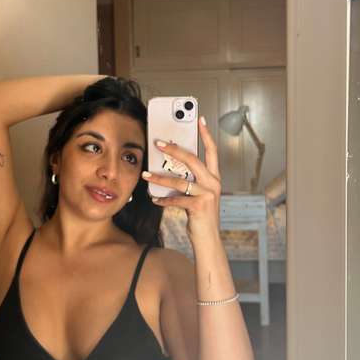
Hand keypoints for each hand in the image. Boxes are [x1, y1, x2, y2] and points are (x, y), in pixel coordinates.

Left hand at [141, 117, 221, 240]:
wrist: (208, 239)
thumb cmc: (201, 216)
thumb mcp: (198, 195)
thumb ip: (190, 181)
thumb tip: (169, 169)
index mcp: (214, 177)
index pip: (212, 151)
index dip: (206, 134)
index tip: (200, 119)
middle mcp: (213, 183)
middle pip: (193, 159)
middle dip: (174, 149)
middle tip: (158, 143)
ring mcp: (208, 194)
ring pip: (180, 180)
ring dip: (160, 177)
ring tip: (145, 174)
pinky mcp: (199, 206)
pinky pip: (176, 199)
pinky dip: (163, 199)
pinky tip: (154, 199)